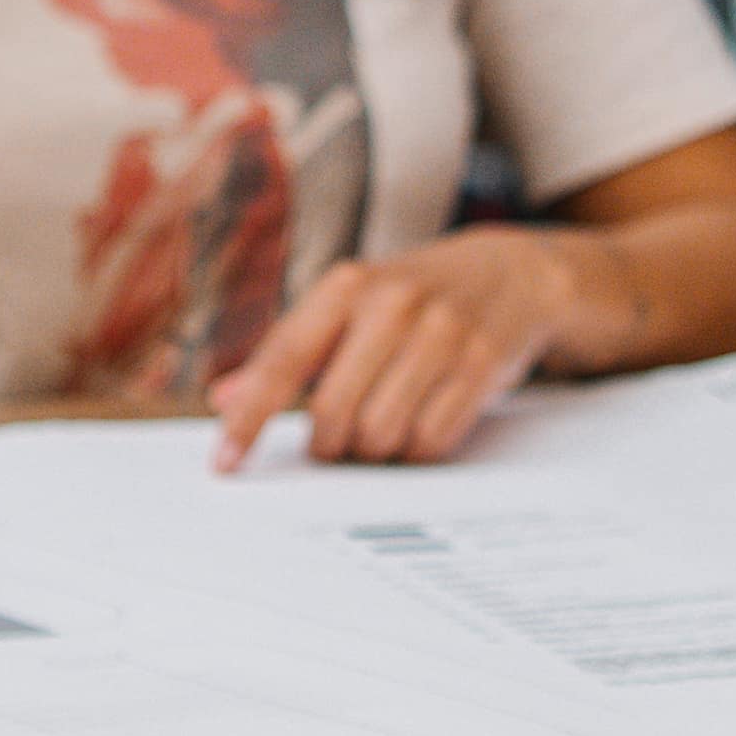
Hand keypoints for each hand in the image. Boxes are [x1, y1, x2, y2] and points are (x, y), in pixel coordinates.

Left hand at [213, 229, 597, 469]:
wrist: (511, 271)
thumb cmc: (413, 296)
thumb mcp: (348, 304)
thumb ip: (289, 353)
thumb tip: (225, 399)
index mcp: (347, 286)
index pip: (282, 361)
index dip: (249, 418)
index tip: (224, 463)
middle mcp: (393, 304)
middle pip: (333, 412)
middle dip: (329, 443)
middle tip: (336, 441)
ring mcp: (442, 334)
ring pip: (381, 433)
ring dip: (374, 450)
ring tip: (383, 426)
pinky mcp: (482, 365)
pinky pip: (430, 440)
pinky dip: (416, 450)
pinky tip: (419, 425)